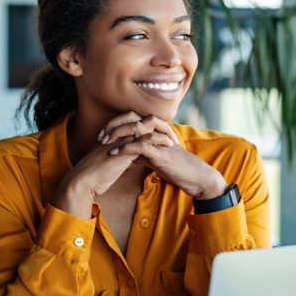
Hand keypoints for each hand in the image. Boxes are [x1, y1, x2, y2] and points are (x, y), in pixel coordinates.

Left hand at [99, 112, 226, 198]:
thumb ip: (143, 156)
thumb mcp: (156, 160)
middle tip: (100, 136)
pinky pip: (141, 145)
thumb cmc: (177, 169)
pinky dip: (126, 148)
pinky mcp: (161, 152)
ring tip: (104, 142)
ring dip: (117, 134)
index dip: (116, 124)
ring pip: (135, 128)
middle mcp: (157, 132)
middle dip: (114, 125)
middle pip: (132, 118)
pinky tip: (115, 153)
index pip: (132, 119)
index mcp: (155, 131)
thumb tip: (130, 159)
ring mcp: (159, 140)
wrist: (194, 177)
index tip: (103, 134)